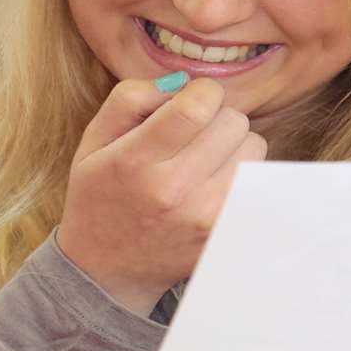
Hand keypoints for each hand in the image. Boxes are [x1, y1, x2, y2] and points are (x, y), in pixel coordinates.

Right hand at [56, 75, 265, 314]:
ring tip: (205, 159)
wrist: (106, 268)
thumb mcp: (93, 140)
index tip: (191, 101)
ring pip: (254, 148)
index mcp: (135, 161)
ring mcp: (204, 216)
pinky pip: (257, 180)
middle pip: (234, 122)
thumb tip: (182, 82)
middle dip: (217, 117)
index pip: (197, 106)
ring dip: (234, 145)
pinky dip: (241, 173)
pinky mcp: (224, 232)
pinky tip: (214, 182)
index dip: (203, 92)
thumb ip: (130, 99)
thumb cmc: (100, 195)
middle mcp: (173, 190)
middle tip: (194, 134)